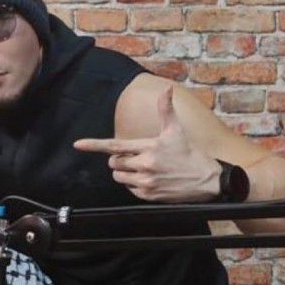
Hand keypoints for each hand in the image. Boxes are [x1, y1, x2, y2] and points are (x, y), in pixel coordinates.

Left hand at [73, 88, 220, 202]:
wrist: (207, 180)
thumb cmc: (189, 153)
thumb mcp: (176, 130)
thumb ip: (166, 110)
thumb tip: (166, 89)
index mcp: (148, 146)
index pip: (114, 145)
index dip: (94, 145)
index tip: (78, 144)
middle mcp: (145, 164)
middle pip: (114, 163)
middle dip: (119, 160)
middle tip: (135, 157)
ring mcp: (146, 181)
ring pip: (119, 176)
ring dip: (125, 172)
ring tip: (142, 168)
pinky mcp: (148, 195)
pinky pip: (129, 189)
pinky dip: (134, 184)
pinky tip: (149, 179)